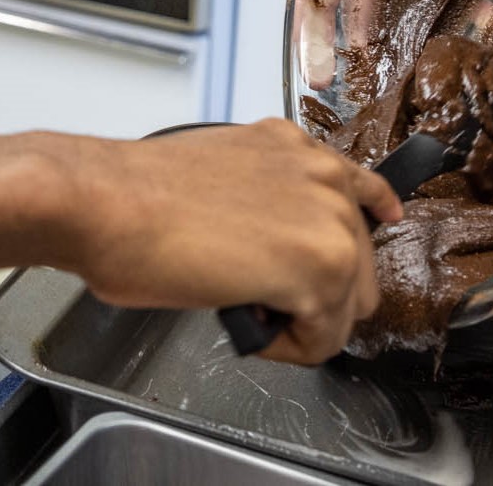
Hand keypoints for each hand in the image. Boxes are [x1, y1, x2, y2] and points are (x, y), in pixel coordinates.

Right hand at [62, 119, 397, 363]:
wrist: (110, 202)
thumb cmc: (138, 194)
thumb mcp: (220, 170)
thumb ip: (264, 194)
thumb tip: (268, 237)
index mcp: (292, 145)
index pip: (361, 187)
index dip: (369, 216)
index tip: (382, 221)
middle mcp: (321, 175)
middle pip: (359, 264)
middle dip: (314, 289)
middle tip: (258, 292)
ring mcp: (328, 220)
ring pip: (346, 307)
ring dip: (301, 320)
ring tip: (245, 304)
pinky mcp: (320, 269)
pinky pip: (324, 339)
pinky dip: (287, 347)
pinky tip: (245, 318)